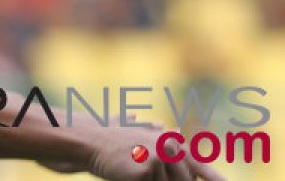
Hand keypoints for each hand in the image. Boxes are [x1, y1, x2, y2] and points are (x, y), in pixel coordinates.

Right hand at [54, 128, 225, 180]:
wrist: (88, 139)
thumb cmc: (111, 140)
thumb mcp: (136, 133)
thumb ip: (155, 133)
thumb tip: (171, 129)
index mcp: (171, 141)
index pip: (200, 167)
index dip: (215, 180)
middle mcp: (171, 147)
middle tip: (141, 168)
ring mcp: (160, 158)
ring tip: (131, 169)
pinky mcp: (148, 169)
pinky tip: (126, 173)